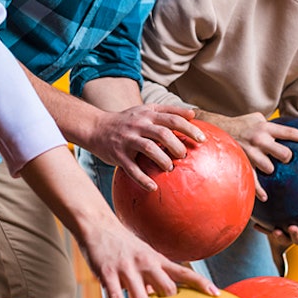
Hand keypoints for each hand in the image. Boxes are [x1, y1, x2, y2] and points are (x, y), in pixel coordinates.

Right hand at [16, 145, 217, 297]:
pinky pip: (116, 297)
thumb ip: (152, 276)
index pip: (185, 273)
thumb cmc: (122, 243)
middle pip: (168, 290)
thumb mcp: (143, 256)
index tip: (217, 295)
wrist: (97, 224)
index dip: (201, 284)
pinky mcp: (108, 273)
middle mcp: (146, 263)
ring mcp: (127, 268)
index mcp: (157, 259)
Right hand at [89, 104, 203, 190]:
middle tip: (184, 156)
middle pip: (163, 133)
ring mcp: (127, 140)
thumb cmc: (127, 121)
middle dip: (177, 146)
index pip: (172, 118)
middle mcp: (138, 125)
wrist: (96, 127)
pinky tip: (154, 187)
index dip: (189, 128)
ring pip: (149, 149)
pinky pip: (132, 169)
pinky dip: (143, 179)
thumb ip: (168, 111)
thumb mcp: (146, 110)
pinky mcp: (118, 155)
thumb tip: (194, 114)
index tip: (202, 139)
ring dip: (163, 160)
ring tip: (170, 168)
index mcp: (148, 114)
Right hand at [203, 113, 297, 194]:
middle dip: (287, 158)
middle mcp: (260, 139)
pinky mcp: (242, 162)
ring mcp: (250, 152)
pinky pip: (253, 179)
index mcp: (265, 127)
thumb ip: (270, 125)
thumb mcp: (256, 118)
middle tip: (286, 160)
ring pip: (270, 168)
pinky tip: (265, 197)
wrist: (216, 127)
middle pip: (284, 154)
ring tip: (268, 169)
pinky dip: (259, 190)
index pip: (289, 132)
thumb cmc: (241, 123)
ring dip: (271, 170)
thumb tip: (286, 132)